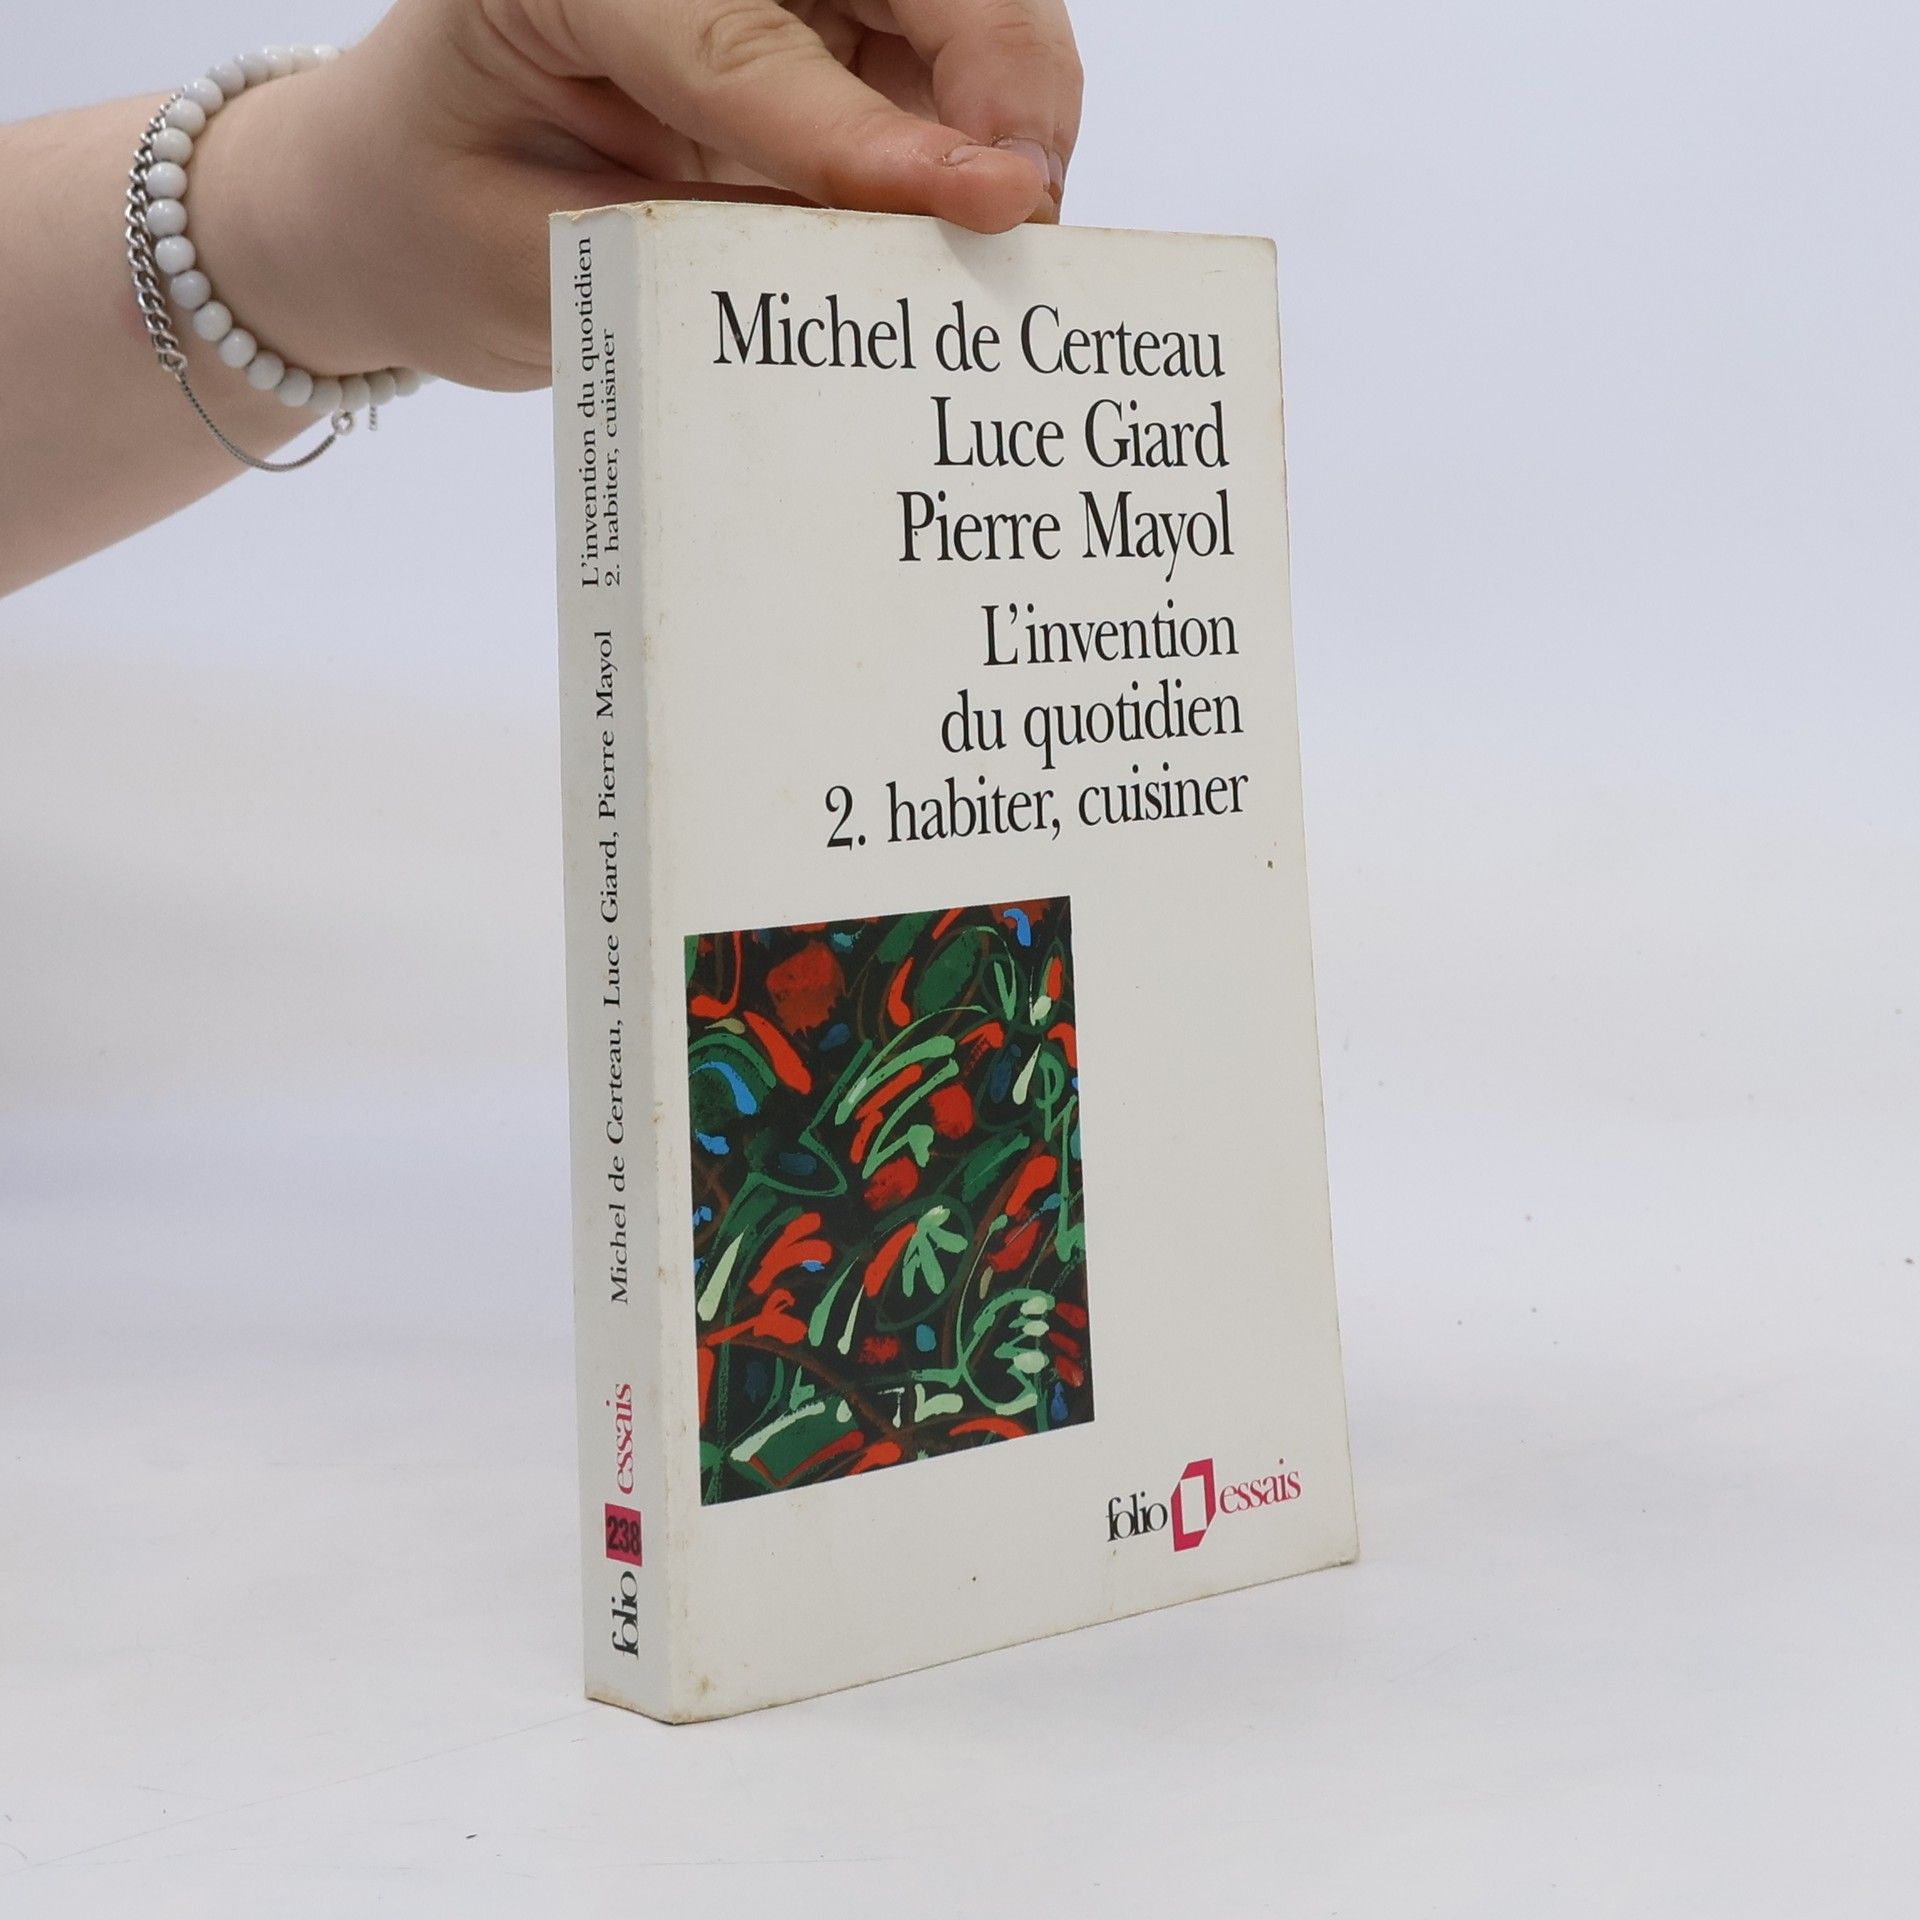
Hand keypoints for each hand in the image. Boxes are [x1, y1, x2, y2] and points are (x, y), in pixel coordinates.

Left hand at [189, 0, 1083, 391]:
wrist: (401, 202)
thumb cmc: (433, 222)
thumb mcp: (526, 263)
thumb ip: (679, 257)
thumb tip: (860, 267)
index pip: (733, 34)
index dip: (862, 130)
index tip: (974, 202)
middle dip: (993, 73)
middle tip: (1026, 208)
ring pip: (945, 0)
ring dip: (1004, 105)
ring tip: (1016, 227)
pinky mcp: (808, 26)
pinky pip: (933, 59)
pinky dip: (979, 136)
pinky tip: (984, 213)